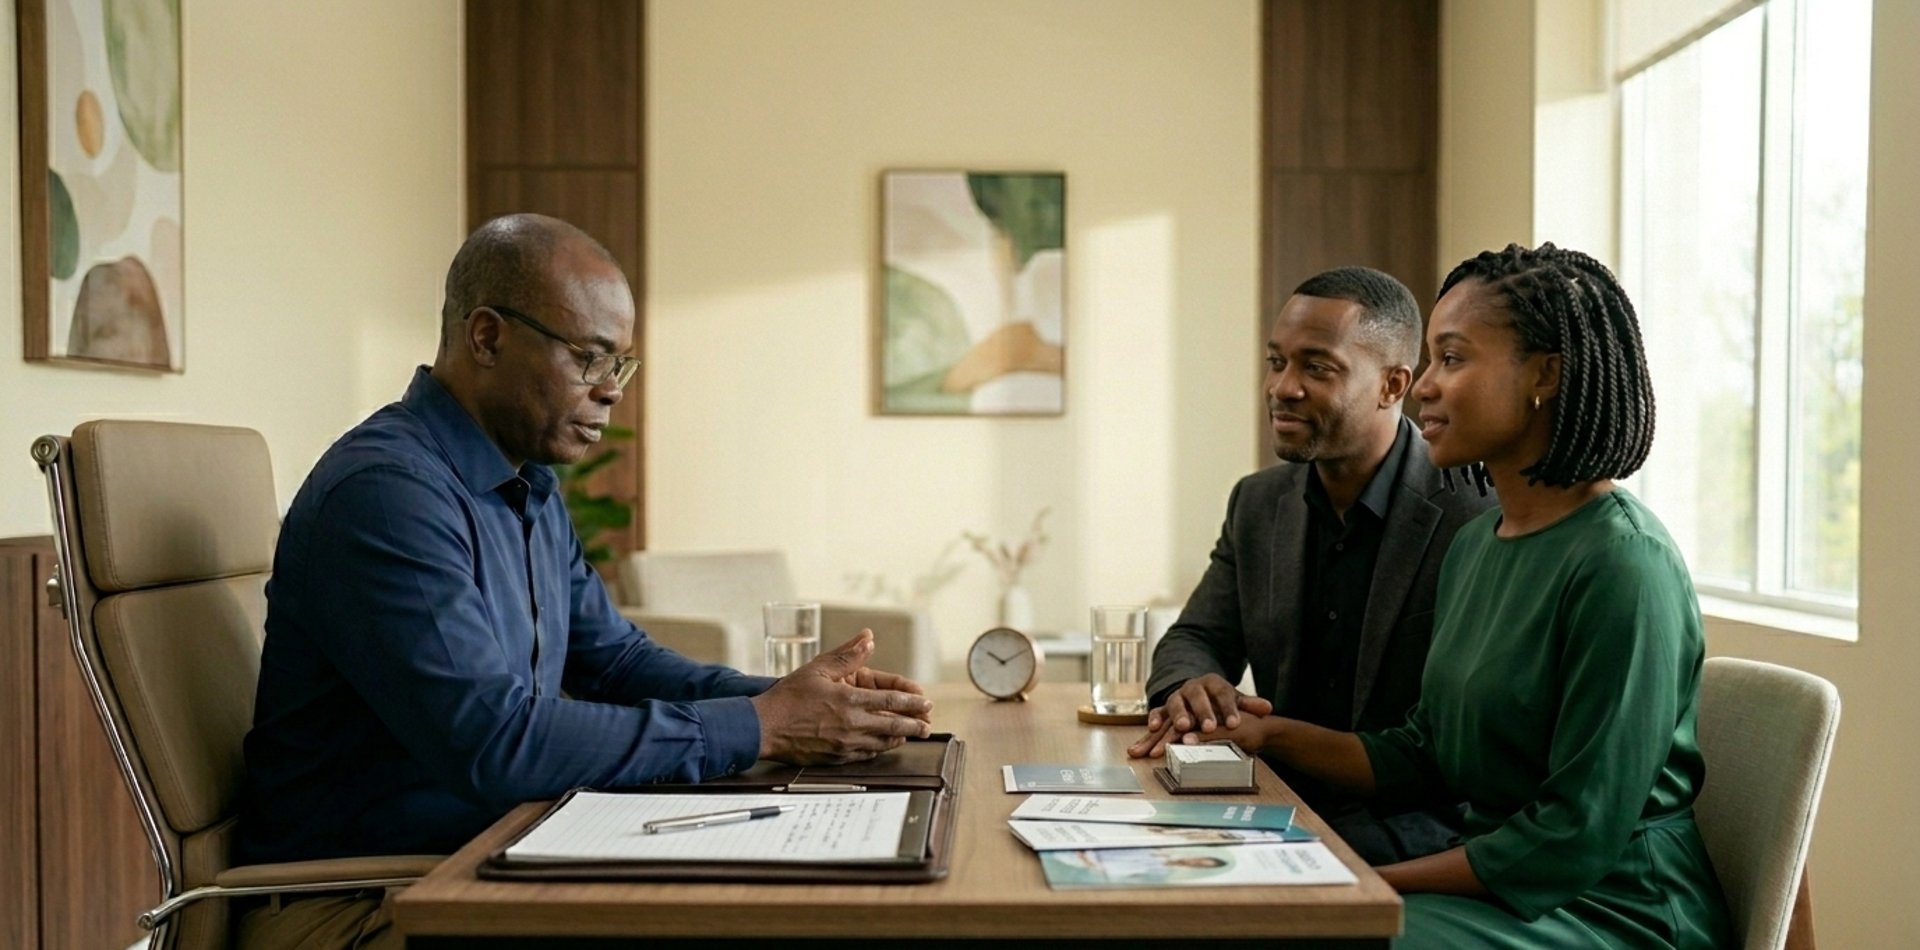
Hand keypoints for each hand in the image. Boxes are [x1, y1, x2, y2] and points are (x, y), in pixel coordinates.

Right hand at [751, 630, 934, 763]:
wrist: (764, 728)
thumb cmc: (788, 697)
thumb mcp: (818, 668)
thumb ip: (847, 655)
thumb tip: (867, 638)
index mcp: (849, 701)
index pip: (892, 701)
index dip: (912, 702)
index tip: (926, 702)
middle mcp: (852, 725)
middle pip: (894, 726)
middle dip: (915, 724)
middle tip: (928, 724)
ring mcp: (846, 744)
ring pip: (883, 743)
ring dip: (900, 738)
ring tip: (911, 733)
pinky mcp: (837, 758)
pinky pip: (867, 754)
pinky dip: (880, 748)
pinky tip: (884, 744)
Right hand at [1127, 676, 1272, 757]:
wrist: (1197, 694)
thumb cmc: (1218, 702)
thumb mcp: (1234, 701)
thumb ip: (1249, 705)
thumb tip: (1268, 707)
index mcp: (1213, 683)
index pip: (1223, 694)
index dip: (1229, 709)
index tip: (1235, 724)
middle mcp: (1193, 688)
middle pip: (1197, 697)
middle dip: (1202, 712)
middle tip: (1208, 727)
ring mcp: (1177, 697)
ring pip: (1175, 705)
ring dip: (1177, 716)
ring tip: (1181, 728)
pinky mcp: (1163, 709)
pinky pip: (1157, 713)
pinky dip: (1154, 720)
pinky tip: (1153, 729)